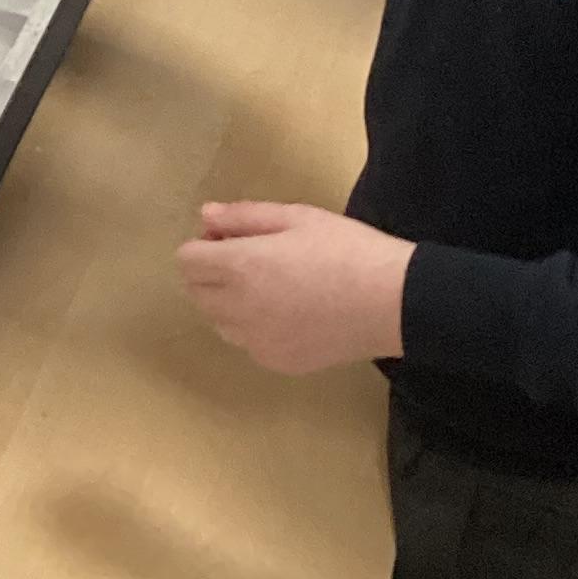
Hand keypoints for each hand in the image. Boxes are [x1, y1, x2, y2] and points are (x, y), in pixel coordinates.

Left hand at [175, 202, 410, 373]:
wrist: (391, 302)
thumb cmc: (346, 249)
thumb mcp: (297, 218)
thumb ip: (244, 217)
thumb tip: (205, 216)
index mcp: (239, 266)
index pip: (186, 260)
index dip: (204, 245)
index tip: (231, 238)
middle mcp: (237, 309)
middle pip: (196, 292)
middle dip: (212, 273)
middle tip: (254, 259)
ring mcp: (255, 341)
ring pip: (218, 321)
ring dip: (229, 302)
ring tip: (273, 287)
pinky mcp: (275, 362)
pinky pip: (247, 343)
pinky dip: (255, 327)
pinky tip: (291, 314)